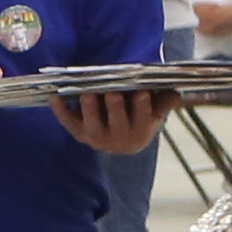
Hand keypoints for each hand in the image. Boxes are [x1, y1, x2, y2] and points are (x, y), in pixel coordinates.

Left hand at [53, 89, 173, 156]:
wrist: (120, 138)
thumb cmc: (140, 116)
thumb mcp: (155, 111)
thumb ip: (164, 102)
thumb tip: (176, 94)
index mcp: (141, 132)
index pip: (143, 119)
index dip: (142, 107)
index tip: (142, 92)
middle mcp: (119, 139)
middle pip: (117, 123)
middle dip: (115, 108)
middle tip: (113, 93)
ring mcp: (97, 138)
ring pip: (93, 125)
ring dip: (89, 109)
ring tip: (87, 93)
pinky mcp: (79, 134)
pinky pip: (69, 123)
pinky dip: (61, 111)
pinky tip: (55, 97)